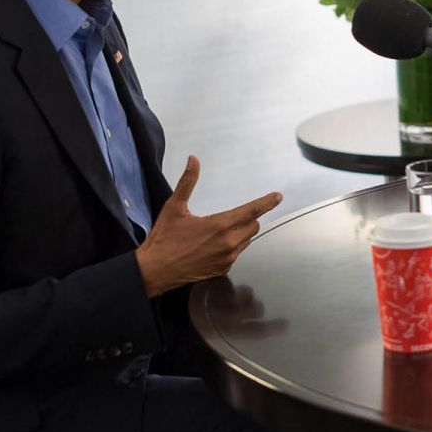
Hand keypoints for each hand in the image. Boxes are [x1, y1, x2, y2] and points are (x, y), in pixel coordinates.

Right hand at [135, 156, 282, 297]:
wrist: (154, 271)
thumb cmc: (164, 239)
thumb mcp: (174, 207)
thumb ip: (188, 182)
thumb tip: (193, 160)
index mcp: (220, 225)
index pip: (253, 210)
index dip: (267, 202)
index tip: (277, 197)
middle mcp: (228, 243)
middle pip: (253, 225)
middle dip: (249, 217)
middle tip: (233, 215)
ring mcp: (227, 258)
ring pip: (246, 240)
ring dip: (241, 232)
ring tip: (219, 231)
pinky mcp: (222, 270)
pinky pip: (236, 254)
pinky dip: (231, 247)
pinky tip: (213, 245)